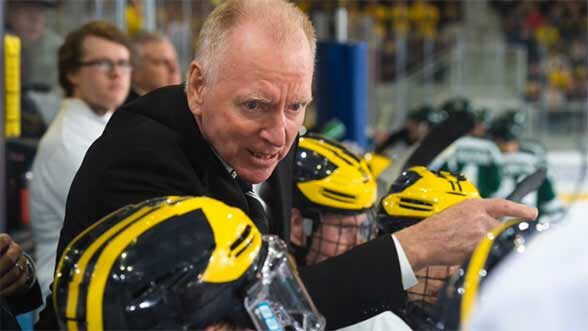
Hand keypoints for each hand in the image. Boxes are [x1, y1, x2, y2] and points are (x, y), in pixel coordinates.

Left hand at [0, 234, 31, 296]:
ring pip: (15, 272)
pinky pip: (20, 282)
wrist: (2, 262)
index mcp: (4, 240)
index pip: (2, 241)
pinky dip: (8, 289)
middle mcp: (15, 248)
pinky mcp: (25, 272)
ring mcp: (22, 260)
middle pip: (10, 259)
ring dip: (2, 282)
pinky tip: (0, 292)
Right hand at [395, 198, 537, 270]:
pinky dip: (479, 254)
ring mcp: (480, 233)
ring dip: (486, 245)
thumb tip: (489, 221)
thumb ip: (475, 214)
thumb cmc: (436, 228)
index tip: (533, 213)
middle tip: (483, 238)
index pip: (504, 205)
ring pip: (494, 240)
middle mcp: (480, 217)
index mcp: (474, 205)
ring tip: (464, 245)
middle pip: (500, 227)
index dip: (521, 210)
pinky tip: (462, 252)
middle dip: (495, 234)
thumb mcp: (456, 212)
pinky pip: (486, 252)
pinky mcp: (478, 248)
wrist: (423, 241)